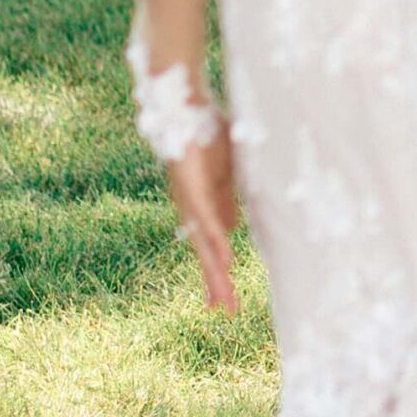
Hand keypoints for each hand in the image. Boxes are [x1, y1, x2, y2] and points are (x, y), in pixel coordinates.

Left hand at [166, 119, 240, 313]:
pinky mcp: (190, 188)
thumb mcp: (225, 171)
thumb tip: (233, 230)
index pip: (211, 246)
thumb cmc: (206, 131)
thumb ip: (228, 200)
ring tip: (222, 298)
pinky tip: (224, 258)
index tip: (222, 300)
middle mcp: (192, 208)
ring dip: (214, 271)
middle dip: (216, 282)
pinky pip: (205, 220)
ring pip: (203, 243)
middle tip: (225, 312)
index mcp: (203, 205)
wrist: (184, 104)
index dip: (217, 272)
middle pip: (205, 252)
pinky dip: (215, 240)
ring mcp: (190, 199)